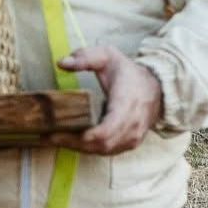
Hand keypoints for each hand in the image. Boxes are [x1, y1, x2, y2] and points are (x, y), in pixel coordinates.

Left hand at [45, 45, 162, 154]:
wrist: (157, 87)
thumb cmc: (128, 72)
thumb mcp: (107, 56)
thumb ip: (84, 57)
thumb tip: (61, 62)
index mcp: (126, 103)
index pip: (108, 129)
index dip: (86, 136)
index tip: (63, 133)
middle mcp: (132, 125)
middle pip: (102, 144)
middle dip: (74, 143)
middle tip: (50, 136)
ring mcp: (133, 137)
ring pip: (104, 151)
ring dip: (80, 148)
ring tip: (56, 139)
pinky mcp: (130, 143)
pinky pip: (109, 151)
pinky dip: (90, 149)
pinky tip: (72, 142)